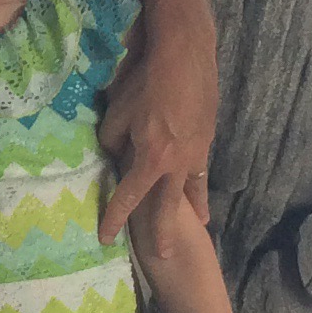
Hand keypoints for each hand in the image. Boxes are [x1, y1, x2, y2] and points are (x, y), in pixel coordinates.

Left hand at [99, 15, 216, 246]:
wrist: (185, 55)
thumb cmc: (145, 81)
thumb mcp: (118, 113)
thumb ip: (113, 141)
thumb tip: (115, 154)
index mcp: (151, 159)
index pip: (129, 197)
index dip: (115, 218)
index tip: (105, 237)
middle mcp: (176, 163)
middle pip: (169, 207)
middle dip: (164, 232)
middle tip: (163, 256)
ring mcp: (196, 152)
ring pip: (193, 188)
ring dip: (194, 209)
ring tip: (199, 226)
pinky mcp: (206, 137)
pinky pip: (201, 166)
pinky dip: (201, 180)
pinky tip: (201, 186)